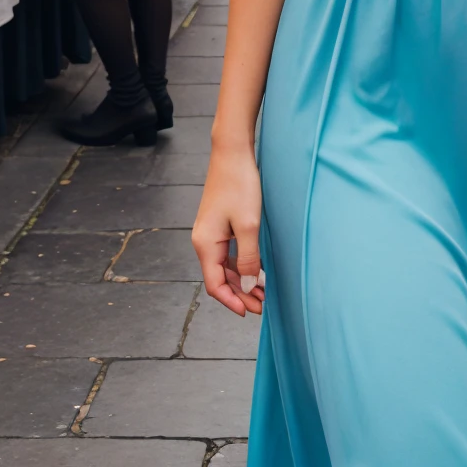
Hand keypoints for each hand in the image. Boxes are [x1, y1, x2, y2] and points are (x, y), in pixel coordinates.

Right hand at [193, 143, 264, 317]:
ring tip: (263, 292)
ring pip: (225, 266)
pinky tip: (257, 269)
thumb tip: (246, 285)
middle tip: (262, 306)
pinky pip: (229, 253)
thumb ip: (247, 257)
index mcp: (205, 245)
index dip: (232, 301)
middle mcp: (204, 242)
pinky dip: (242, 264)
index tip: (249, 313)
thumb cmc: (240, 186)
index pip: (215, 285)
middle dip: (240, 294)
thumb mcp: (248, 225)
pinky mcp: (220, 224)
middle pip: (220, 278)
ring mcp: (211, 233)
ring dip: (242, 280)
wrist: (233, 153)